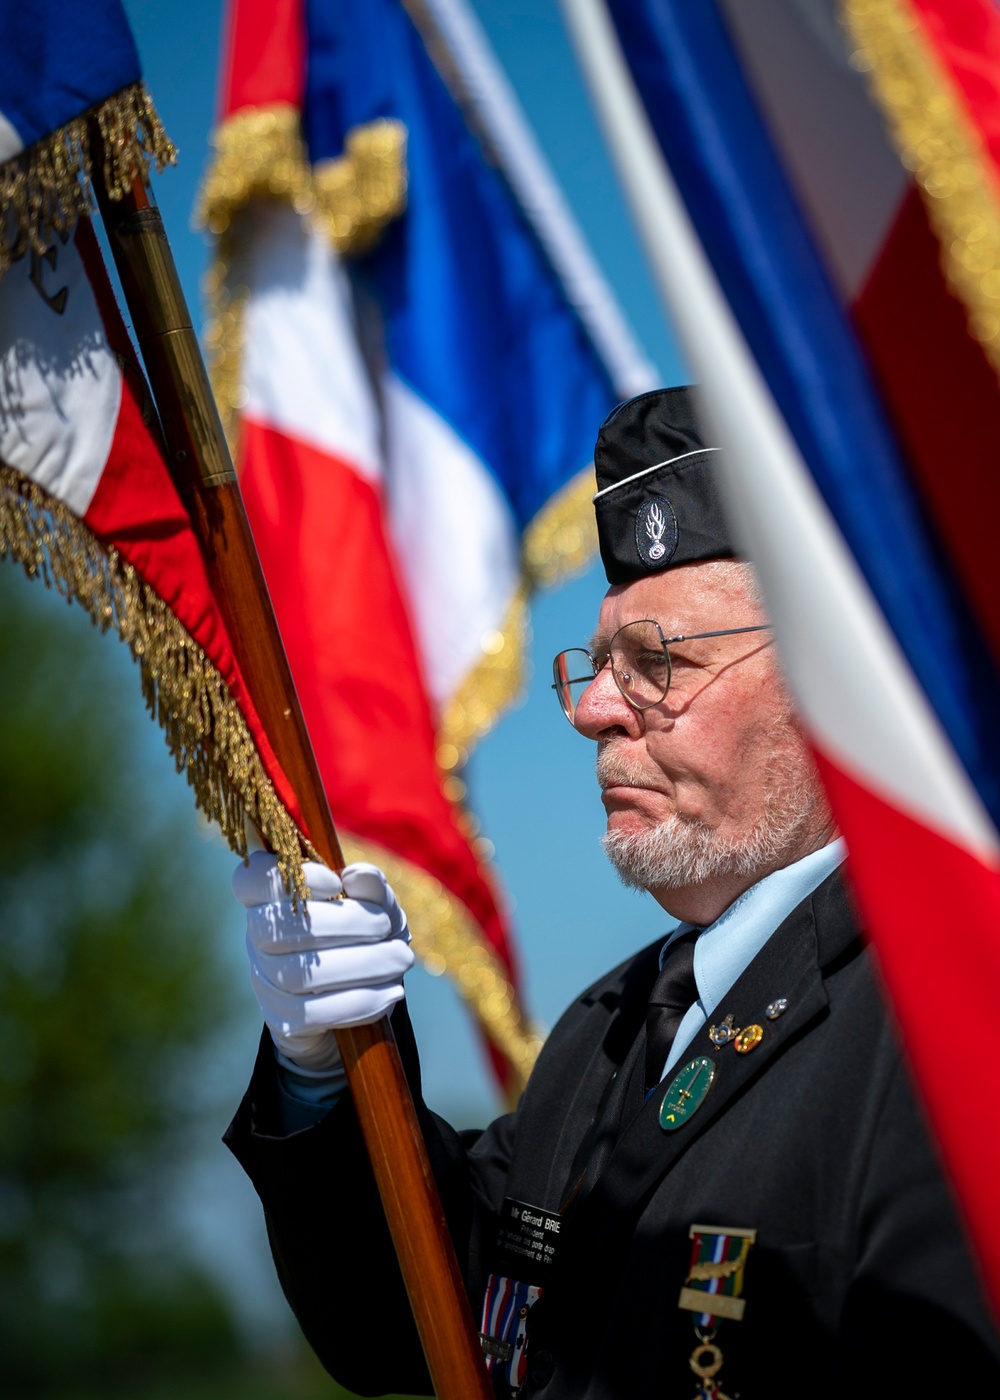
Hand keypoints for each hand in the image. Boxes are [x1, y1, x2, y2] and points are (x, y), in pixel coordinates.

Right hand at [233, 851, 413, 1071]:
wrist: (364, 997)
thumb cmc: (366, 936)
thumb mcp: (378, 908)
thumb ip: (371, 888)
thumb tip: (358, 875)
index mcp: (273, 898)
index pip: (250, 880)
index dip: (287, 880)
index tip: (336, 883)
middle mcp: (259, 937)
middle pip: (279, 928)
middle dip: (343, 923)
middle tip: (384, 926)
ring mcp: (267, 981)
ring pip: (297, 975)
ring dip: (361, 964)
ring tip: (399, 959)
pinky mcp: (283, 1020)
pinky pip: (312, 1013)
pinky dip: (359, 1001)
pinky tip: (391, 992)